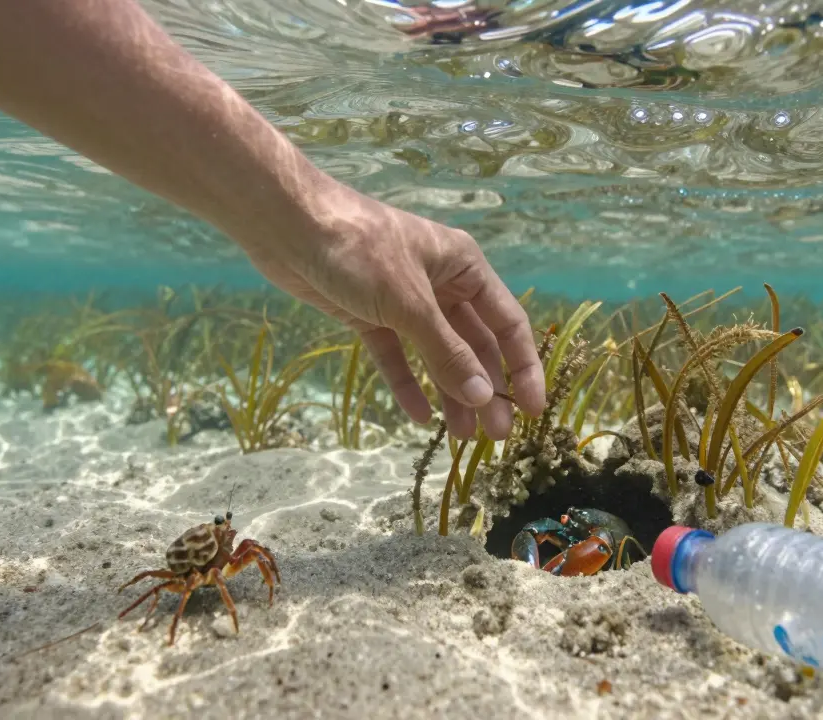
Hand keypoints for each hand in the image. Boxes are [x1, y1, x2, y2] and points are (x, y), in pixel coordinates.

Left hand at [236, 176, 546, 440]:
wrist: (288, 224)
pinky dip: (408, 384)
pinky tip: (419, 416)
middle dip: (486, 389)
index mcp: (464, 266)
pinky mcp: (369, 314)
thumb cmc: (359, 251)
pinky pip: (396, 356)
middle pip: (474, 344)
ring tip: (461, 437)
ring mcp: (404, 300)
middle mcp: (441, 283)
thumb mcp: (409, 303)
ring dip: (451, 392)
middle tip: (495, 437)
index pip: (508, 323)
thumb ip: (447, 352)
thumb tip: (484, 398)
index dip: (524, 367)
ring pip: (437, 354)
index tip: (534, 411)